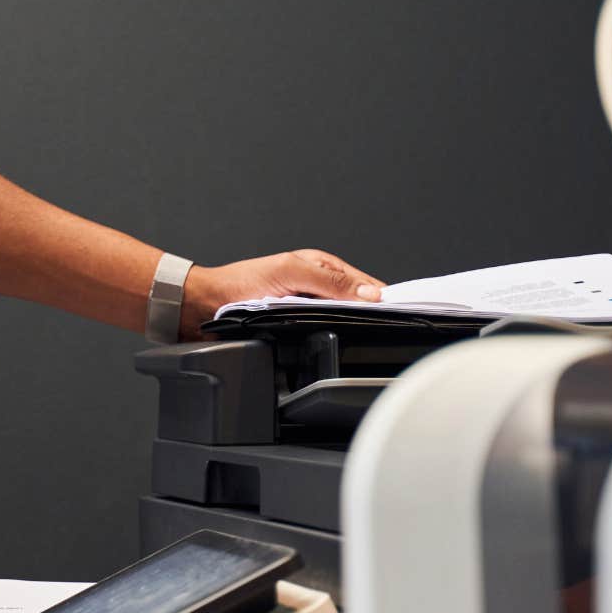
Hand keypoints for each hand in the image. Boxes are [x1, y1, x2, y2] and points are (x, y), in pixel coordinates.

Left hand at [180, 249, 384, 339]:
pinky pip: (324, 333)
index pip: (364, 283)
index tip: (406, 311)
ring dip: (354, 328)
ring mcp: (308, 308)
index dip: (384, 296)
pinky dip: (334, 338)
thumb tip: (369, 294)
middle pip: (357, 304)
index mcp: (320, 267)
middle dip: (374, 315)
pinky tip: (340, 345)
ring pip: (342, 321)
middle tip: (392, 330)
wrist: (206, 305)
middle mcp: (317, 287)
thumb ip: (329, 281)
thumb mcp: (289, 273)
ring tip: (370, 338)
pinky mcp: (297, 327)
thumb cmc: (240, 284)